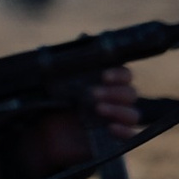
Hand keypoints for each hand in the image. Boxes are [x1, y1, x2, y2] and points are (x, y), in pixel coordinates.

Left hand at [12, 69, 142, 178]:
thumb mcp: (59, 83)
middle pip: (131, 93)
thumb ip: (73, 63)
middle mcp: (115, 102)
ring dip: (118, 110)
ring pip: (133, 114)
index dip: (119, 74)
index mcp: (106, 85)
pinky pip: (131, 136)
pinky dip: (125, 131)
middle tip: (93, 93)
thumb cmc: (55, 105)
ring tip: (98, 109)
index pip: (125, 75)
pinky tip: (111, 127)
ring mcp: (116, 121)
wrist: (45, 135)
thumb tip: (83, 37)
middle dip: (114, 92)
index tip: (104, 76)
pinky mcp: (114, 140)